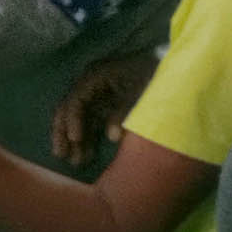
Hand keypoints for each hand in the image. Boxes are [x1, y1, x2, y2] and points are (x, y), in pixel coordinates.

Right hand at [52, 50, 157, 167]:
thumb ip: (124, 112)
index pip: (76, 99)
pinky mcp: (105, 106)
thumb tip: (111, 137)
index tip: (75, 139)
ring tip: (76, 162)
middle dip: (63, 132)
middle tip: (61, 155)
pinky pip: (90, 123)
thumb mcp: (141, 91)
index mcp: (95, 76)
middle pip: (69, 109)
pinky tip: (87, 156)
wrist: (169, 69)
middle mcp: (90, 85)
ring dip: (75, 140)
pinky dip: (87, 139)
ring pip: (78, 119)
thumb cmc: (153, 75)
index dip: (72, 119)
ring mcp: (97, 96)